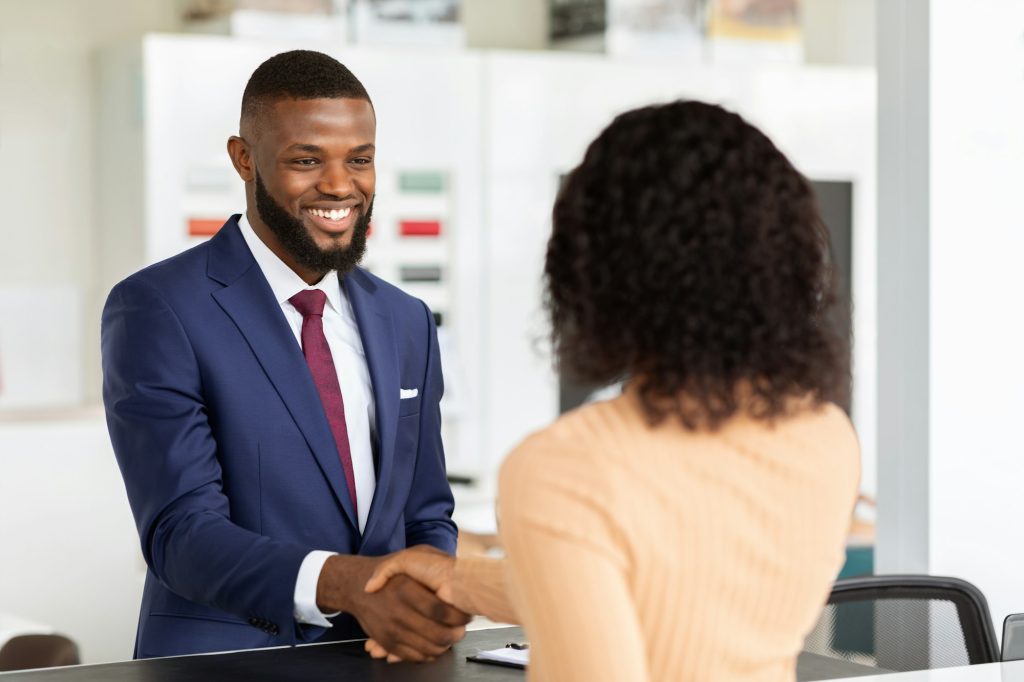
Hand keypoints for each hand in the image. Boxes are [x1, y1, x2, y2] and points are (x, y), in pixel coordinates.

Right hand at [317, 554, 469, 661]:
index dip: (459, 614)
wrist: (355, 586)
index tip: (466, 612)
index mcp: (407, 590)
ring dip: (444, 645)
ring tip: (450, 635)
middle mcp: (398, 613)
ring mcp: (393, 630)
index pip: (441, 610)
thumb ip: (427, 561)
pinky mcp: (389, 643)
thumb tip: (447, 580)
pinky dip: (427, 654)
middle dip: (456, 633)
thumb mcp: (406, 557)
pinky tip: (433, 644)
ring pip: (430, 649)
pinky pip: (415, 656)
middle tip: (462, 627)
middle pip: (440, 635)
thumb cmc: (387, 573)